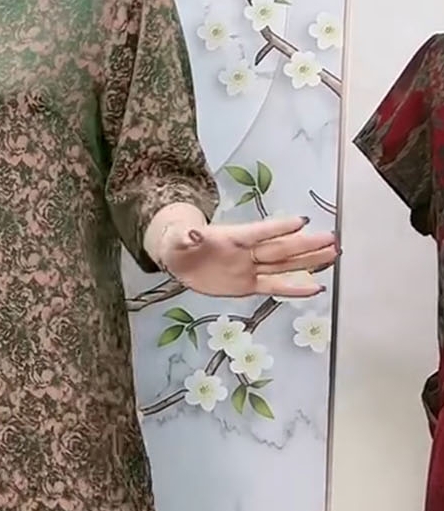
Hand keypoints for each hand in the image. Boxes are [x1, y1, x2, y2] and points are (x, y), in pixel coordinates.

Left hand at [156, 215, 337, 297]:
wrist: (181, 259)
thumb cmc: (182, 242)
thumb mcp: (179, 239)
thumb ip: (187, 237)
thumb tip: (192, 233)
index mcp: (233, 238)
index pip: (259, 232)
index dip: (278, 228)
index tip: (301, 222)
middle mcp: (247, 252)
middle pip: (280, 248)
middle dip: (305, 245)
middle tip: (331, 239)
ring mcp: (251, 268)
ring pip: (284, 265)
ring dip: (308, 261)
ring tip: (332, 255)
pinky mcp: (249, 285)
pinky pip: (274, 287)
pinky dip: (294, 288)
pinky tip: (314, 288)